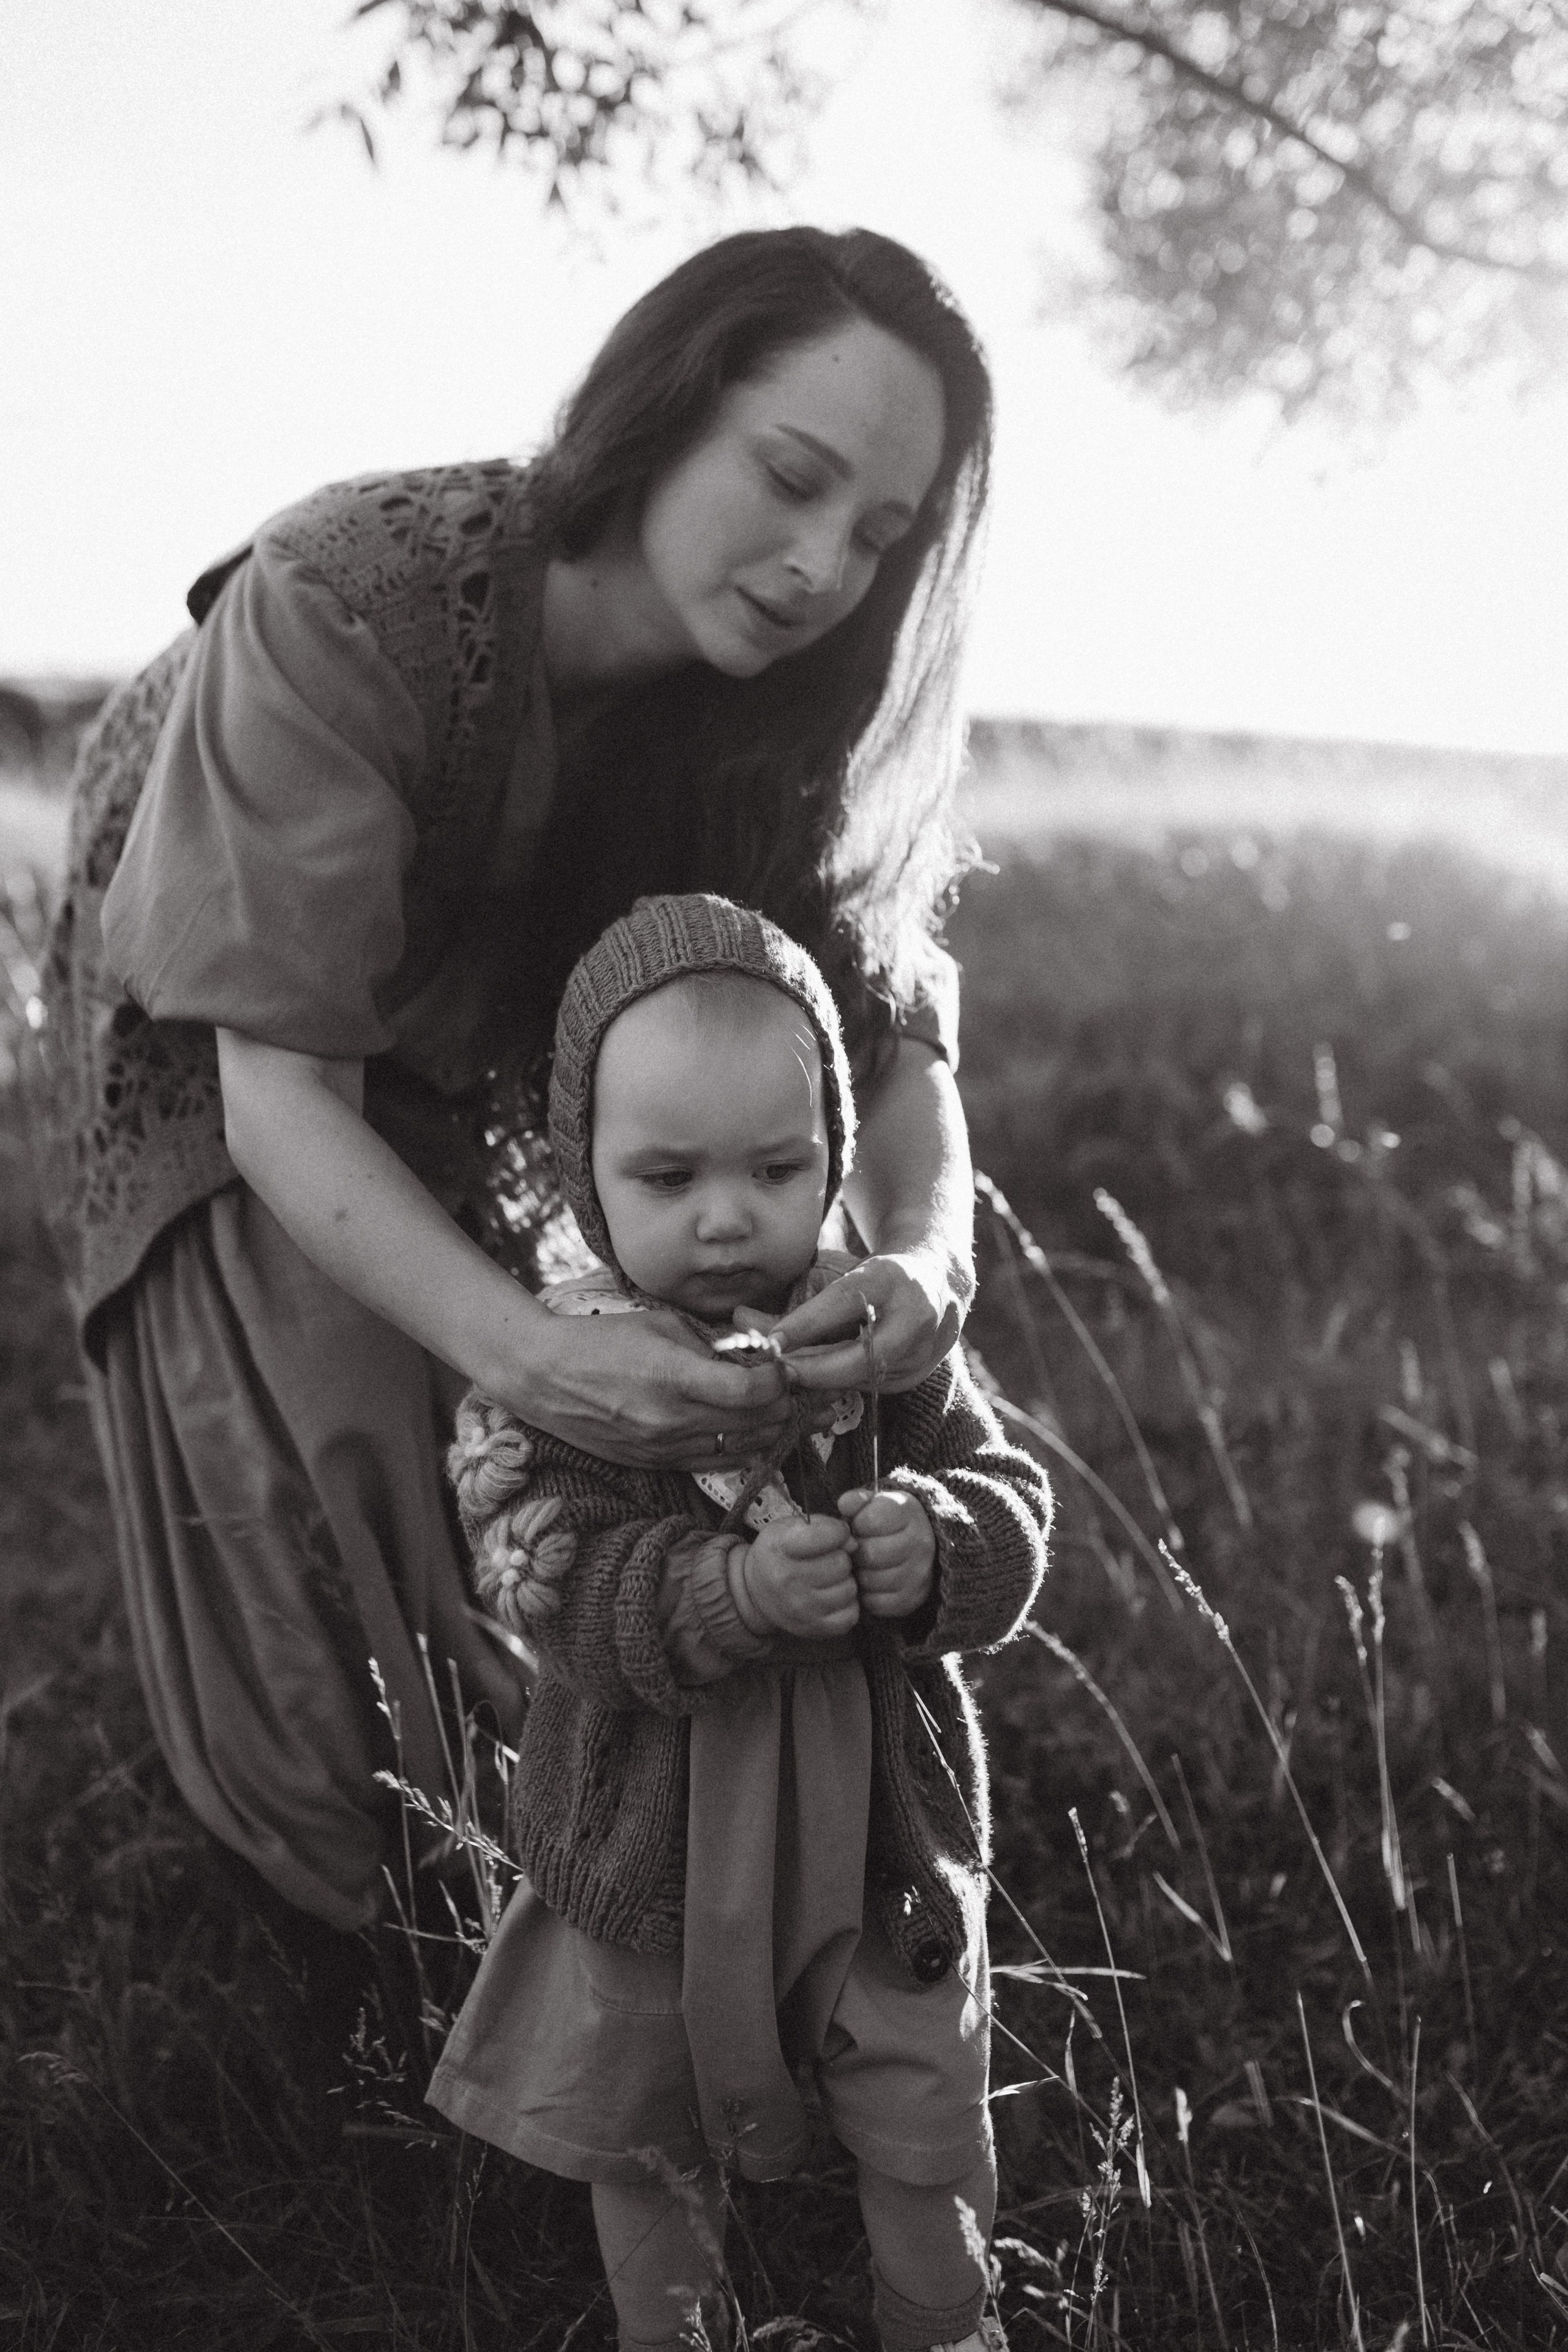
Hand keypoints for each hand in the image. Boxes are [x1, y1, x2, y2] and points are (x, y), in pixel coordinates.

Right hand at [514, 1306, 790, 1471]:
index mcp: (673, 1377)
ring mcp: (664, 1449)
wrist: (546, 1378)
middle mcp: (671, 1420)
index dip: (778, 1379)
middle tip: (784, 1385)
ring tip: (768, 1407)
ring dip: (766, 1429)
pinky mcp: (656, 1465)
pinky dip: (738, 1448)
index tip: (778, 1365)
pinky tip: (741, 1427)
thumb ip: (712, 1344)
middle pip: (756, 1424)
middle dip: (781, 1403)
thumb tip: (756, 1356)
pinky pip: (715, 1463)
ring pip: (744, 1450)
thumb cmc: (603, 1340)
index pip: (751, 1392)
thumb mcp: (662, 1324)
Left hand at [735, 1247, 967, 1395]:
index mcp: (893, 1277)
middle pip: (862, 1355)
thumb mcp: (840, 1273)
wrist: (939, 1282)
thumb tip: (739, 1321)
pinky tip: (812, 1383)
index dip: (805, 1325)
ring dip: (821, 1381)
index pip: (845, 1301)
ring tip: (786, 1378)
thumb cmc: (875, 1275)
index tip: (770, 1343)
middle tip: (776, 1373)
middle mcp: (916, 1316)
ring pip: (863, 1377)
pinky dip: (838, 1385)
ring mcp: (923, 1351)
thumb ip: (794, 1300)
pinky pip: (869, 1386)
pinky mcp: (917, 1376)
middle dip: (814, 1369)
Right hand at [739, 1513, 859, 1640]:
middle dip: (839, 1559)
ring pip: (849, 1589)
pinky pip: (850, 1615)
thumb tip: (854, 1545)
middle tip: (824, 1562)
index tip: (831, 1536)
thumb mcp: (789, 1528)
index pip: (829, 1535)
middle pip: (842, 1563)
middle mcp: (787, 1579)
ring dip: (843, 1583)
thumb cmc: (779, 1555)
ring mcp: (800, 1608)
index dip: (837, 1532)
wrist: (754, 1593)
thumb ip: (823, 1526)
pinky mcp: (812, 1628)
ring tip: (826, 1581)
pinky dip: (846, 1606)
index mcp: (781, 1547)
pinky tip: (831, 1598)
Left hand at [839, 1486, 934, 1619]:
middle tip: (858, 1550)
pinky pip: (876, 1603)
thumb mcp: (873, 1504)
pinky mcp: (913, 1598)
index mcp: (908, 1512)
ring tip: (864, 1566)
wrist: (916, 1545)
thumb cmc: (885, 1523)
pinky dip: (867, 1595)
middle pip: (870, 1554)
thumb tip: (844, 1505)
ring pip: (871, 1580)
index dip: (856, 1525)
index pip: (870, 1521)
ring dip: (860, 1575)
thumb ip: (856, 1500)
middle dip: (857, 1553)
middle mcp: (921, 1542)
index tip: (859, 1527)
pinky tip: (871, 1582)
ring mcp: (920, 1572)